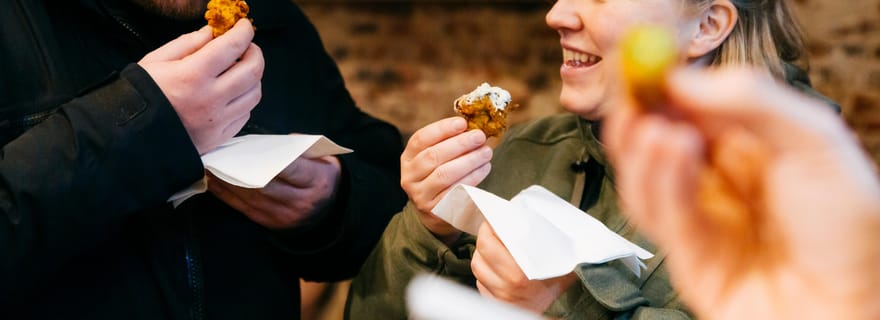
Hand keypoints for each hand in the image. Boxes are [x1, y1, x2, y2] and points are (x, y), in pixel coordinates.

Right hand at [139, 19, 263, 154]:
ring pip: (254, 93)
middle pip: (253, 70)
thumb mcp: (157, 60)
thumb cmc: (142, 95)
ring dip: (253, 78)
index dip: (244, 31)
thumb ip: (187, 43)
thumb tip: (211, 33)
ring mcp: (217, 120)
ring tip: (240, 71)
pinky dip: (244, 101)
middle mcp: (210, 98)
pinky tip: (232, 94)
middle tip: (247, 47)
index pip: (232, 46)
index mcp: (193, 75)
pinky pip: (245, 114)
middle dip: (255, 53)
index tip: (245, 26)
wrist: (130, 133)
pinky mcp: (219, 136)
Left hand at [207, 155, 341, 229]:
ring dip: (228, 181)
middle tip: (221, 153)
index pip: (293, 170)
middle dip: (240, 169)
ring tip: (211, 164)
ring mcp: (283, 215)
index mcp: (317, 182)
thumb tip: (274, 142)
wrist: (327, 213)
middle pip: (265, 185)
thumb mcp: (325, 160)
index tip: (249, 148)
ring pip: (250, 196)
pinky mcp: (269, 223)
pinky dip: (226, 194)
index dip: (271, 160)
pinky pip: (243, 207)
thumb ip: (303, 148)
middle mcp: (300, 202)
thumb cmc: (322, 177)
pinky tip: (214, 180)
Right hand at [401, 117, 492, 243]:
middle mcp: (409, 177)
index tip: (463, 123)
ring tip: (486, 152)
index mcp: (408, 159)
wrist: (434, 215)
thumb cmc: (439, 179)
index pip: (420, 139)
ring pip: (444, 174)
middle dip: (459, 144)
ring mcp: (420, 195)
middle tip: (480, 136)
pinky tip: (484, 168)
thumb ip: (448, 143)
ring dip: (469, 160)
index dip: (442, 129)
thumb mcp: (436, 160)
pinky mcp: (435, 210)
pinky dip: (472, 177)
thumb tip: (472, 125)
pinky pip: (455, 191)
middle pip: (433, 156)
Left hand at [471, 222, 577, 312]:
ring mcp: (499, 297)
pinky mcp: (495, 304)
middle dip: (484, 236)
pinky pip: (481, 283)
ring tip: (492, 246)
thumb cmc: (561, 282)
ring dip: (482, 254)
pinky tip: (495, 266)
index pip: (489, 243)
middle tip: (491, 228)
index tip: (493, 219)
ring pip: (477, 267)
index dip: (489, 227)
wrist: (561, 311)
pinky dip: (485, 272)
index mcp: (519, 274)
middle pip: (481, 252)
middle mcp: (507, 286)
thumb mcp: (560, 259)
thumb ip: (548, 239)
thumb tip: (529, 213)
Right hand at [604, 68, 879, 319]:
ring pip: (648, 180)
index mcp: (756, 152)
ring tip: (655, 130)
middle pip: (661, 145)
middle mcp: (725, 184)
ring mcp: (704, 221)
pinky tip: (667, 157)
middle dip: (641, 121)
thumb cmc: (852, 238)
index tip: (648, 70)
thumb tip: (688, 81)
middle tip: (632, 101)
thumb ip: (753, 102)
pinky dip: (657, 182)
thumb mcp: (816, 143)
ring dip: (643, 152)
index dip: (669, 90)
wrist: (848, 311)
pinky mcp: (686, 258)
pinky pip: (657, 216)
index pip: (697, 112)